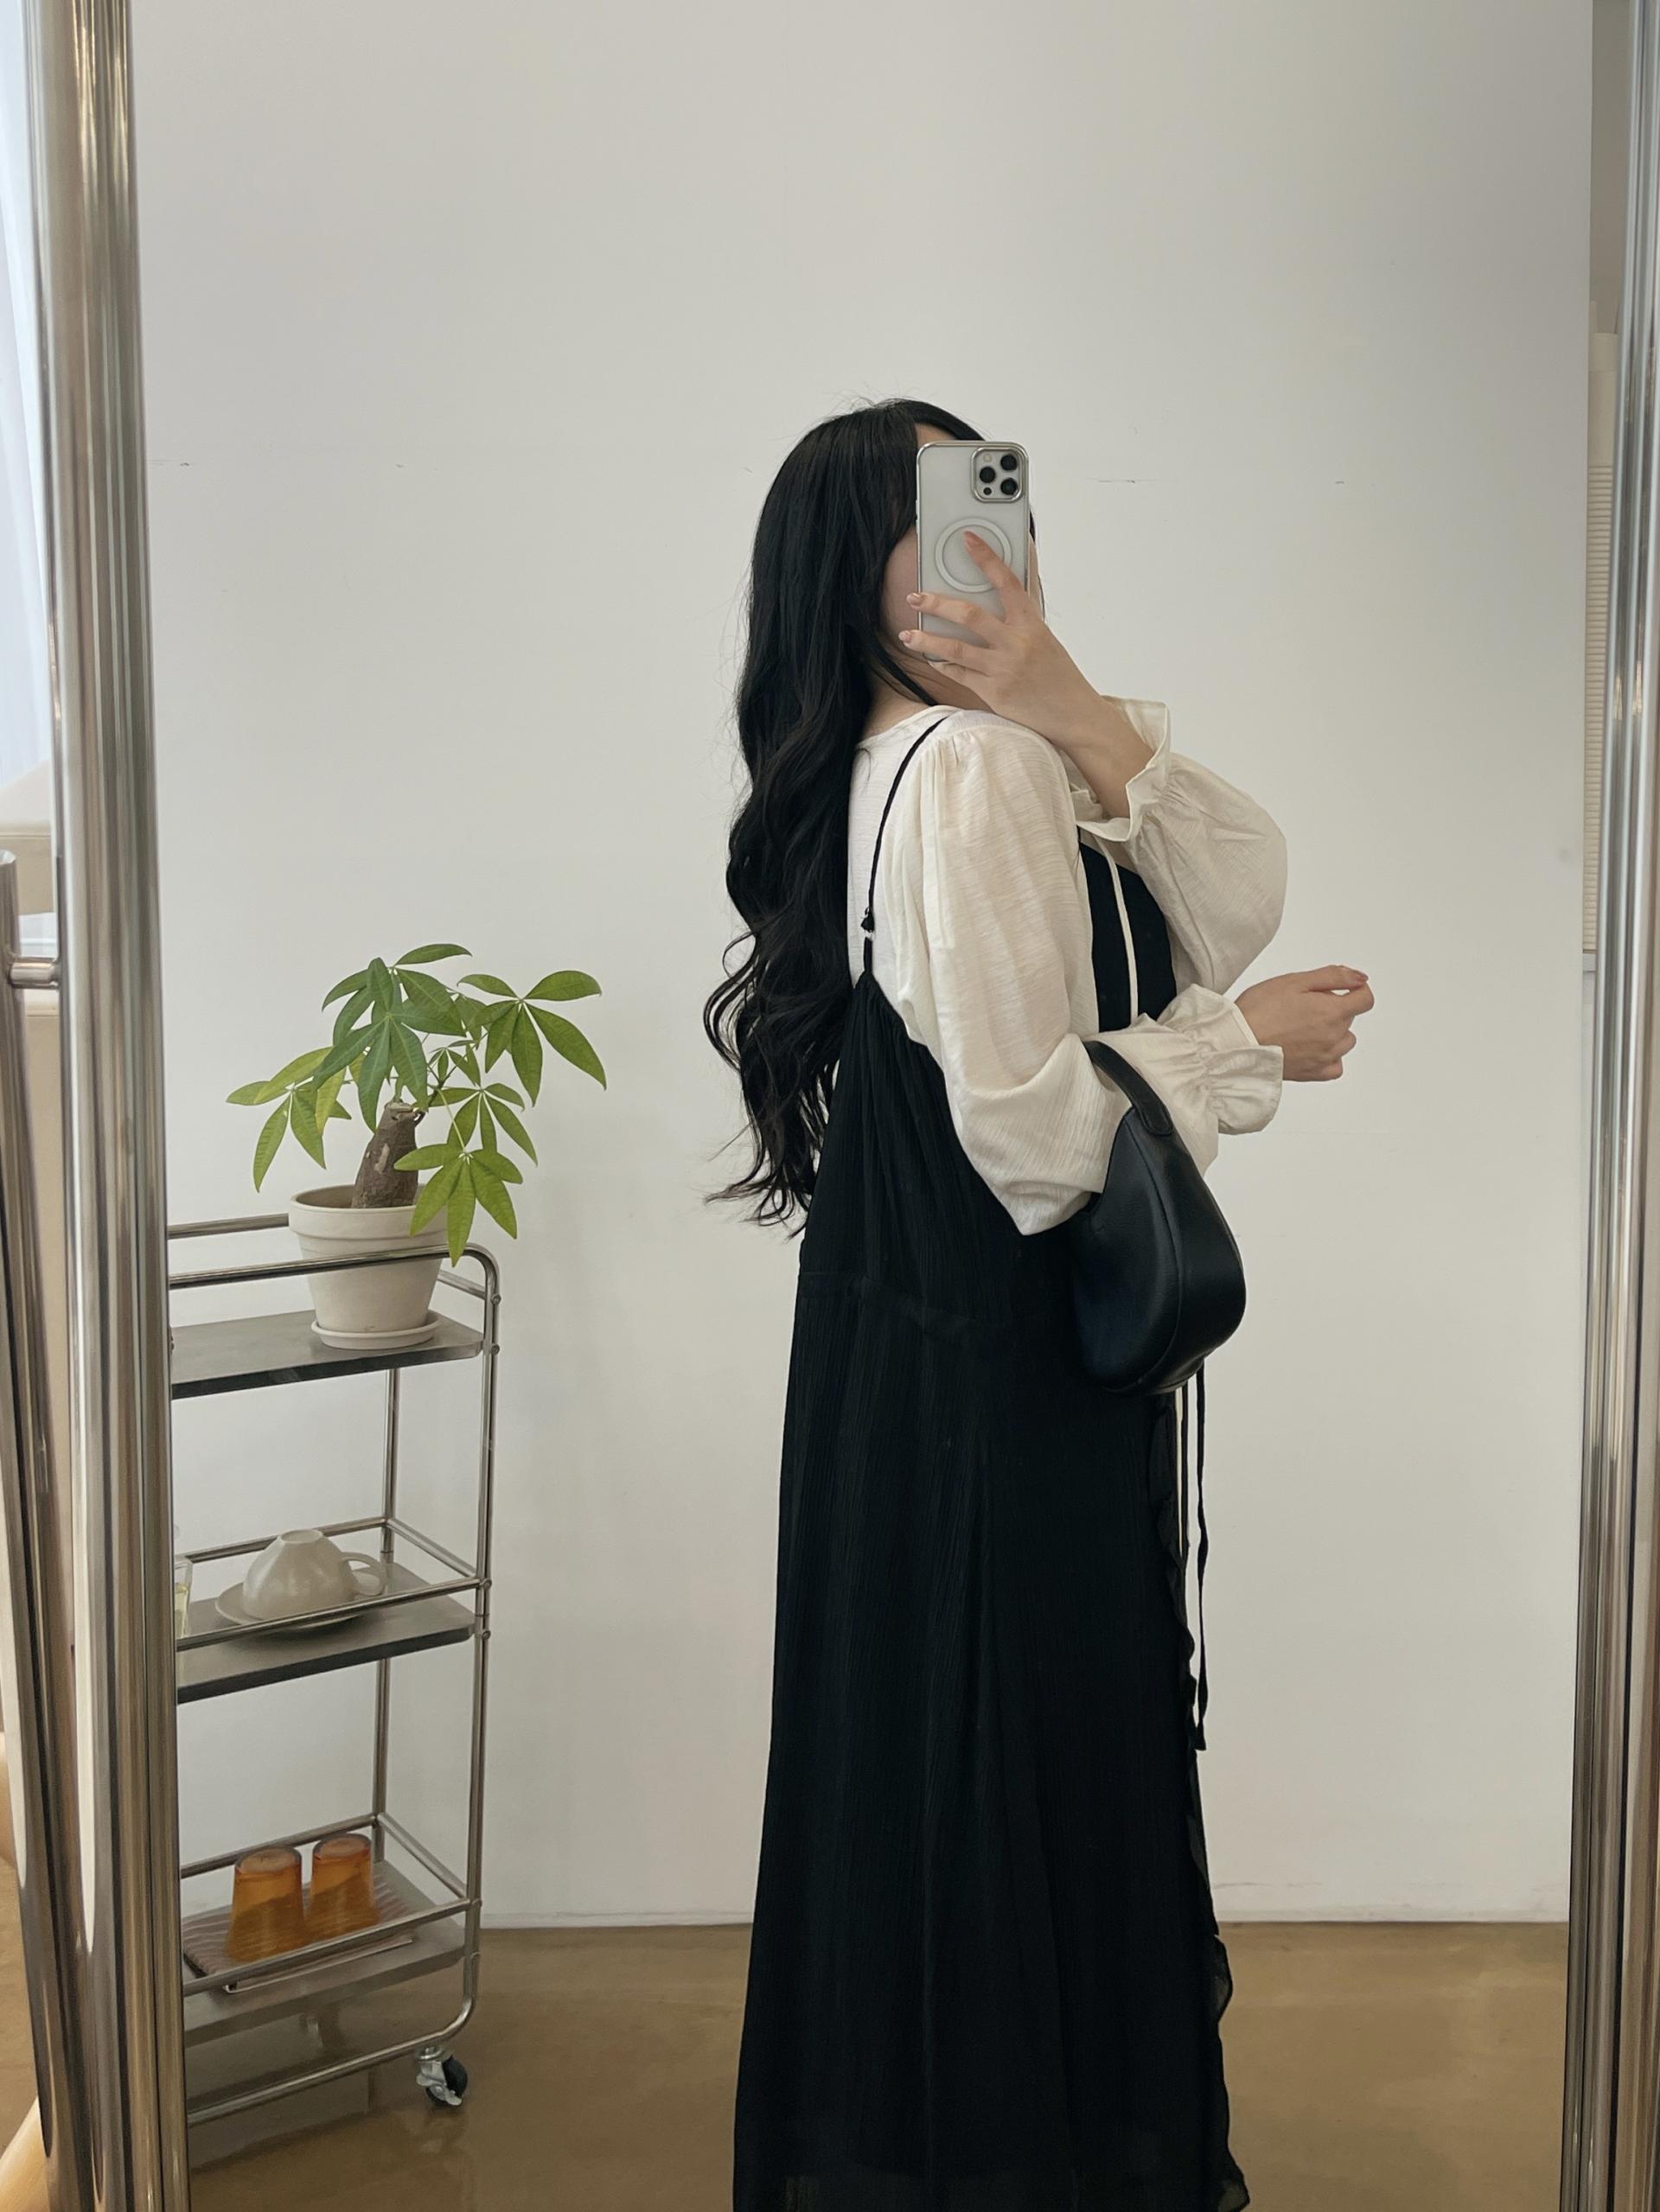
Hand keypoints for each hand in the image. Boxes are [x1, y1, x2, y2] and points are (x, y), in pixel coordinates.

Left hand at [897, 534, 1106, 744]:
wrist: (1071, 714)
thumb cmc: (1057, 674)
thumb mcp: (1044, 637)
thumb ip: (1023, 611)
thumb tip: (1013, 578)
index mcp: (1032, 623)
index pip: (1007, 581)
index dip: (987, 557)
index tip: (968, 539)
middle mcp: (1016, 643)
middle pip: (969, 615)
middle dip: (937, 603)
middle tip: (916, 596)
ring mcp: (1002, 668)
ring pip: (954, 648)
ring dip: (926, 638)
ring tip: (907, 634)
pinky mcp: (993, 692)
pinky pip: (958, 674)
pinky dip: (942, 664)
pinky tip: (931, 657)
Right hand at [1234, 966, 1373, 1080]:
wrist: (1237, 1042)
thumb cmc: (1259, 1010)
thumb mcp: (1295, 981)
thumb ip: (1333, 977)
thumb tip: (1360, 978)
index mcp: (1332, 1011)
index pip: (1365, 999)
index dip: (1355, 990)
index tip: (1341, 989)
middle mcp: (1334, 1036)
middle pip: (1350, 1018)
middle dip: (1334, 1008)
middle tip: (1304, 1005)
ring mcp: (1325, 1057)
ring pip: (1345, 1042)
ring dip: (1333, 1032)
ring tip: (1304, 1027)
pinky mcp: (1313, 1073)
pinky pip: (1335, 1066)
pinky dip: (1330, 1057)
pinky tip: (1312, 1048)